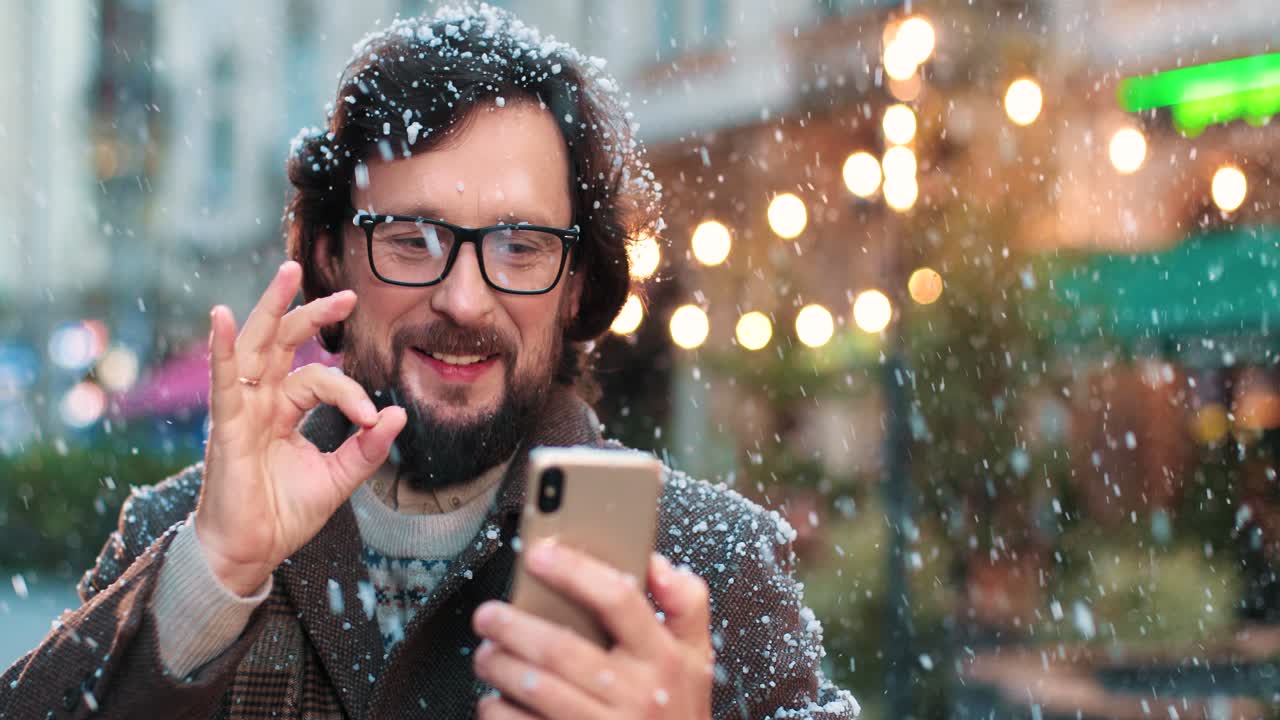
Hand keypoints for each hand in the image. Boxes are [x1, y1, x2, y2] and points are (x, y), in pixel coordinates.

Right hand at [193, 261, 405, 595]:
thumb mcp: (338, 478)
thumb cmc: (284, 514)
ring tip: (289, 272)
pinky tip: (219, 316)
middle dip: (311, 313)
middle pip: (282, 343)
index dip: (351, 394)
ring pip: (255, 347)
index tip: (373, 421)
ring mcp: (240, 410)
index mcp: (283, 410)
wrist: (252, 553)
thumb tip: (399, 415)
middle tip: (348, 293)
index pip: (320, 379)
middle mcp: (260, 402)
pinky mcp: (226, 427)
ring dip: (272, 308)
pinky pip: (224, 381)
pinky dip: (222, 348)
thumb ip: (367, 448)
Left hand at [471, 543, 713, 718]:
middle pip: (561, 648)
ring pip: (536, 689)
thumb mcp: (698, 656)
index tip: (539, 554)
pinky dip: (498, 711)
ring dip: (500, 666)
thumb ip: (686, 603)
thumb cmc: (678, 714)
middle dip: (513, 626)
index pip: (618, 598)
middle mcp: (635, 692)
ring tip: (487, 654)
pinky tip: (494, 700)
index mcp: (662, 657)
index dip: (574, 570)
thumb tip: (656, 564)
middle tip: (488, 615)